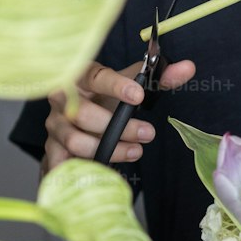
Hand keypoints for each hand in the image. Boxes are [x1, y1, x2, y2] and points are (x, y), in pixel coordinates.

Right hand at [42, 57, 195, 170]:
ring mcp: (55, 125)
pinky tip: (101, 172)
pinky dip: (79, 170)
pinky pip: (60, 164)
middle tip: (147, 133)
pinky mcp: (53, 149)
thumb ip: (160, 77)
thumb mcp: (132, 84)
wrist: (82, 114)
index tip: (139, 95)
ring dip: (109, 149)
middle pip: (82, 114)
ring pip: (75, 140)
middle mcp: (62, 99)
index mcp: (81, 77)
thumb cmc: (107, 97)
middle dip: (118, 127)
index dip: (116, 87)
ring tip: (135, 151)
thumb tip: (187, 68)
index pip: (95, 77)